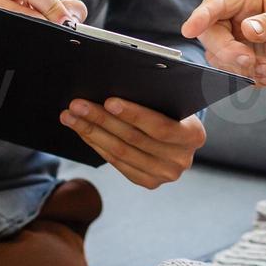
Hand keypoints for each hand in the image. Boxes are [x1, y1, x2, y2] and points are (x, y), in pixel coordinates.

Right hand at [0, 0, 85, 64]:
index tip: (69, 21)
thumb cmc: (0, 16)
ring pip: (13, 26)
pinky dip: (16, 49)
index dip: (56, 5)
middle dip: (49, 20)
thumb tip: (77, 12)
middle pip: (26, 4)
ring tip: (45, 43)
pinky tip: (23, 52)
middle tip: (62, 32)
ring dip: (34, 36)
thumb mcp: (22, 2)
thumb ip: (54, 6)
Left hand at [60, 97, 205, 188]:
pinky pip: (117, 163)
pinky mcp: (149, 182)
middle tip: (78, 105)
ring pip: (120, 152)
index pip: (160, 126)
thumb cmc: (173, 109)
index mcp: (193, 135)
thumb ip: (155, 97)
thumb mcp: (173, 101)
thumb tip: (116, 84)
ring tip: (71, 116)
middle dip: (102, 120)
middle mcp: (182, 159)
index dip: (133, 114)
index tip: (108, 100)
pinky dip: (97, 145)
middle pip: (134, 140)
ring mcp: (165, 174)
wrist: (181, 135)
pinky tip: (82, 131)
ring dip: (92, 132)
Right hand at [181, 0, 265, 87]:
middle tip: (249, 62)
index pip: (217, 3)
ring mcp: (237, 39)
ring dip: (240, 68)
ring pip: (218, 57)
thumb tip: (247, 28)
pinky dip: (249, 79)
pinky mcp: (242, 59)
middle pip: (211, 33)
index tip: (189, 30)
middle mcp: (237, 16)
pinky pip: (232, 72)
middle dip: (226, 51)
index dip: (201, 16)